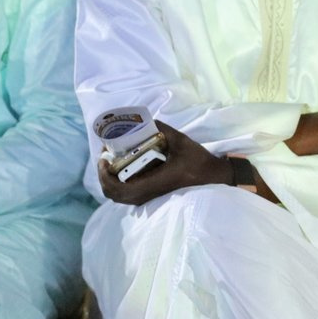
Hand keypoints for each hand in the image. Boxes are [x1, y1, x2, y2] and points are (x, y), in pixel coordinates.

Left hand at [97, 120, 228, 205]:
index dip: (105, 175)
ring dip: (111, 180)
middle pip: (114, 194)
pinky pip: (128, 195)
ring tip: (112, 161)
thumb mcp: (181, 141)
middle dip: (104, 176)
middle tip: (106, 157)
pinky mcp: (153, 197)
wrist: (213, 178)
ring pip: (120, 196)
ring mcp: (150, 198)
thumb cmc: (198, 161)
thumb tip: (144, 120)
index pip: (119, 188)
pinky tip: (124, 167)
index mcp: (155, 182)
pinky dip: (119, 183)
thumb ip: (161, 129)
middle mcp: (149, 194)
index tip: (105, 157)